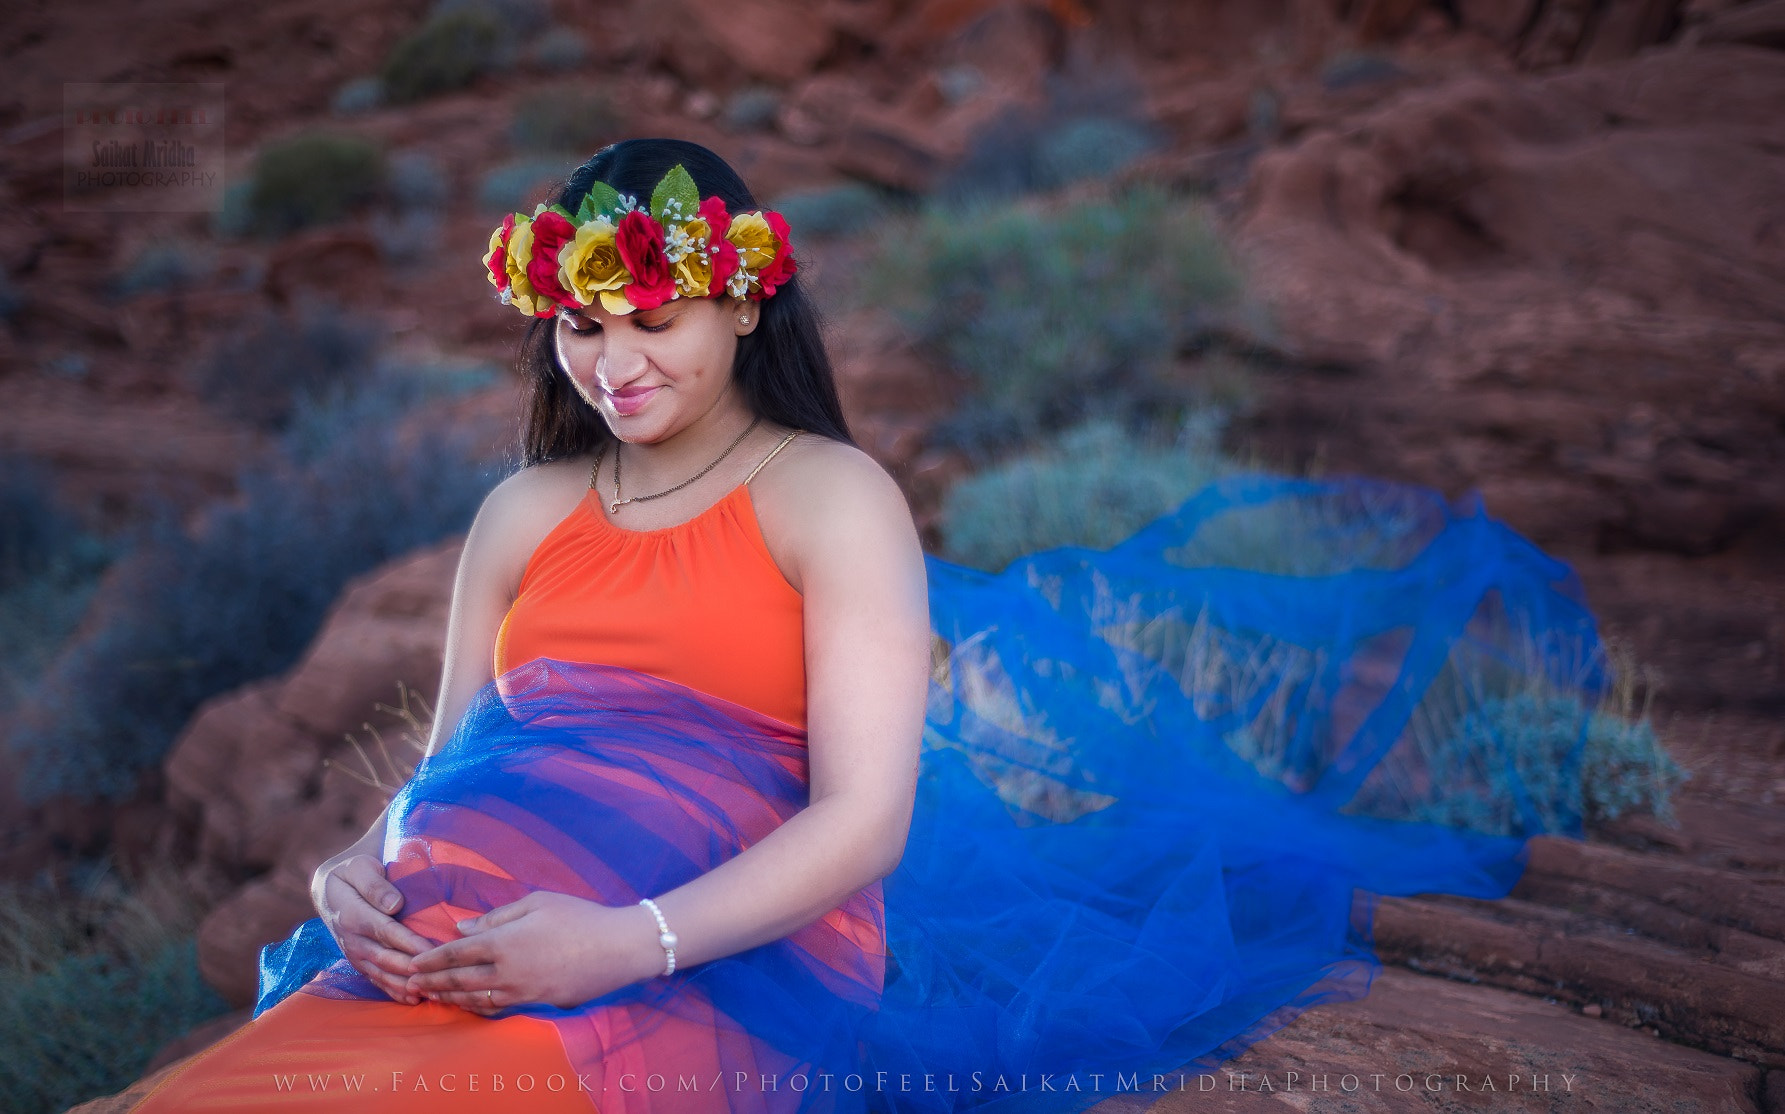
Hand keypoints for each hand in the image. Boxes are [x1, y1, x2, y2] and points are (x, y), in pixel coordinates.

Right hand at [313, 853, 432, 1005]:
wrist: (330, 888)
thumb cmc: (353, 872)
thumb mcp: (359, 867)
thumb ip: (374, 884)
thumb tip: (394, 904)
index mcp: (351, 913)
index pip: (383, 930)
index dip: (407, 942)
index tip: (430, 950)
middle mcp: (351, 938)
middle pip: (384, 957)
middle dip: (411, 968)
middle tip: (438, 975)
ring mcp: (354, 953)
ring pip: (381, 973)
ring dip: (404, 984)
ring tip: (430, 991)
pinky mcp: (359, 962)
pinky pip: (376, 980)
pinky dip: (394, 991)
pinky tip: (413, 999)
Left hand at [406, 892, 661, 1014]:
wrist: (618, 947)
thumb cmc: (579, 916)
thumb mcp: (537, 902)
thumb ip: (496, 916)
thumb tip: (463, 927)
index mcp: (504, 942)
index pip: (456, 953)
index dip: (431, 959)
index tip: (412, 963)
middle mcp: (507, 972)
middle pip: (460, 980)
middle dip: (433, 983)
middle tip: (411, 985)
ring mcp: (523, 992)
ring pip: (477, 999)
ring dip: (451, 998)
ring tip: (433, 997)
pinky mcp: (539, 1003)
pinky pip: (500, 1007)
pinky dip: (479, 1006)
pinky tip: (471, 1004)